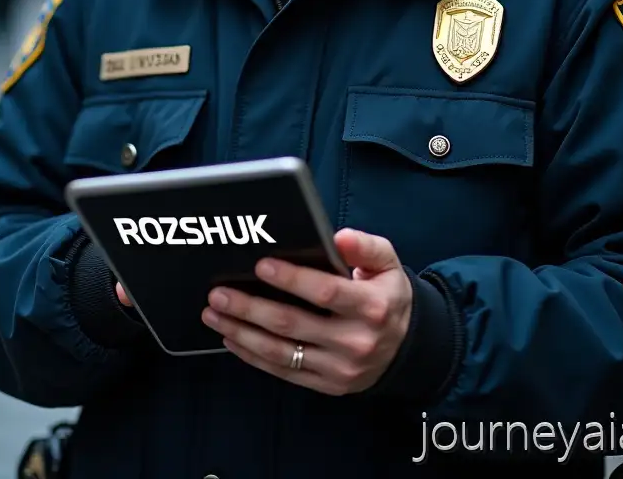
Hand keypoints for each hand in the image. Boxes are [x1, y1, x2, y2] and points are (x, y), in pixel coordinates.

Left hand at [197, 228, 412, 395]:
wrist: (407, 348)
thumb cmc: (388, 295)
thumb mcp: (388, 264)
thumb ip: (365, 247)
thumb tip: (338, 237)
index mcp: (371, 306)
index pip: (325, 292)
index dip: (292, 279)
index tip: (261, 265)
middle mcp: (355, 341)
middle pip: (292, 324)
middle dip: (250, 307)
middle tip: (219, 292)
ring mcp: (339, 368)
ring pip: (281, 351)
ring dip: (241, 332)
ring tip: (214, 314)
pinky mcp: (326, 385)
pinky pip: (283, 372)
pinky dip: (253, 356)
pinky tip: (232, 339)